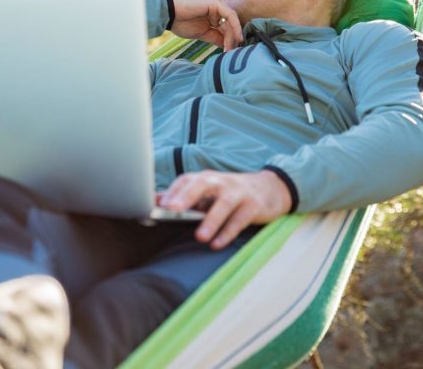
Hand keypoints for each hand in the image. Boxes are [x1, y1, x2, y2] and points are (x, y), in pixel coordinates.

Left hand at [160, 169, 292, 248]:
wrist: (270, 188)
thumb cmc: (230, 192)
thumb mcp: (207, 191)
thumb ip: (181, 196)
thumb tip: (152, 200)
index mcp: (205, 178)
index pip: (185, 181)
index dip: (172, 192)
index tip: (158, 206)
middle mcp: (220, 182)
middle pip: (201, 185)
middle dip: (186, 196)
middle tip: (172, 210)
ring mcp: (237, 193)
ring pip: (222, 205)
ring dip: (210, 221)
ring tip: (199, 237)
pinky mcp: (253, 206)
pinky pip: (239, 220)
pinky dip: (228, 232)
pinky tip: (217, 244)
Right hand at [168, 0, 242, 50]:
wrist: (167, 12)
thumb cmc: (180, 22)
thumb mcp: (200, 34)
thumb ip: (214, 37)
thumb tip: (225, 46)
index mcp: (211, 16)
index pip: (226, 29)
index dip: (229, 42)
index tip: (229, 54)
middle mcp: (216, 10)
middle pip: (230, 26)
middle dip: (232, 40)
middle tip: (232, 53)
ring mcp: (217, 6)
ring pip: (232, 21)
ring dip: (233, 36)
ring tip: (232, 48)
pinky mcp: (216, 4)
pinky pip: (230, 15)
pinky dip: (235, 26)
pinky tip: (236, 37)